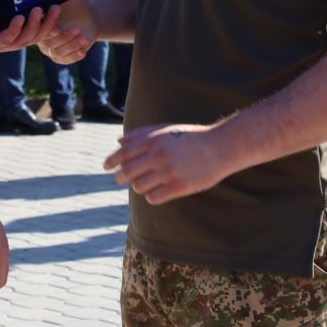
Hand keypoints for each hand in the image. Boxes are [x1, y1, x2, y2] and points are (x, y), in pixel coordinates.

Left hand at [0, 0, 60, 52]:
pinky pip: (5, 39)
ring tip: (41, 10)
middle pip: (33, 37)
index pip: (32, 29)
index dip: (47, 22)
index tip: (59, 7)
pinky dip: (15, 29)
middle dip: (48, 24)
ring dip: (35, 26)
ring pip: (23, 40)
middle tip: (57, 8)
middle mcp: (3, 39)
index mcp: (5, 29)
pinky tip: (20, 17)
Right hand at [35, 0, 92, 63]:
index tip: (56, 26)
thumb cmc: (73, 2)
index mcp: (38, 22)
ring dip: (72, 45)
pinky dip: (74, 56)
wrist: (89, 15)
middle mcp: (43, 37)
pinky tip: (84, 51)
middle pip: (49, 43)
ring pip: (58, 52)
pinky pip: (66, 60)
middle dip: (64, 37)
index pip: (38, 29)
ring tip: (84, 37)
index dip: (47, 29)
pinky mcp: (63, 56)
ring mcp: (53, 48)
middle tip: (77, 29)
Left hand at [103, 123, 230, 204]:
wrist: (220, 147)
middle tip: (119, 179)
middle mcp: (158, 155)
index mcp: (154, 140)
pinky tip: (158, 191)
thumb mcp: (166, 129)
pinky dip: (152, 196)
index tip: (105, 166)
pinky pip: (153, 197)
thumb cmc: (191, 137)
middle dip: (119, 177)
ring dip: (139, 186)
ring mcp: (168, 172)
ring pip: (138, 186)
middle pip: (126, 172)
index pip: (123, 153)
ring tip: (146, 183)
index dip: (111, 161)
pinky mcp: (178, 187)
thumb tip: (119, 142)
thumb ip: (141, 134)